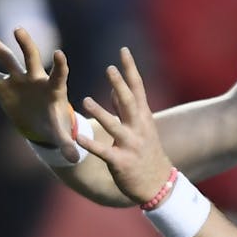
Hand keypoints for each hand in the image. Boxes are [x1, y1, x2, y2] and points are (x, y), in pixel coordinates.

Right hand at [0, 27, 83, 162]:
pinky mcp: (3, 84)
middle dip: (25, 45)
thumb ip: (66, 143)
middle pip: (31, 58)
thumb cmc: (54, 124)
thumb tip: (74, 159)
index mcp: (54, 88)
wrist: (40, 122)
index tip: (59, 53)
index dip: (59, 65)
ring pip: (6, 60)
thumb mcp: (60, 134)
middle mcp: (35, 78)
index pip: (59, 73)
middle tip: (19, 30)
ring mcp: (18, 78)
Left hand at [78, 47, 173, 203]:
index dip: (130, 69)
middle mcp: (139, 129)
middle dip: (120, 85)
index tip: (123, 51)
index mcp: (143, 118)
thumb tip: (114, 89)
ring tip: (85, 100)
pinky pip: (104, 152)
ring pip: (114, 126)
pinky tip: (78, 138)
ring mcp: (130, 146)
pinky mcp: (121, 163)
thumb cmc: (147, 154)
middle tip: (109, 68)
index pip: (137, 88)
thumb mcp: (141, 128)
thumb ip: (125, 109)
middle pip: (129, 102)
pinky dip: (91, 145)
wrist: (159, 185)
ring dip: (100, 113)